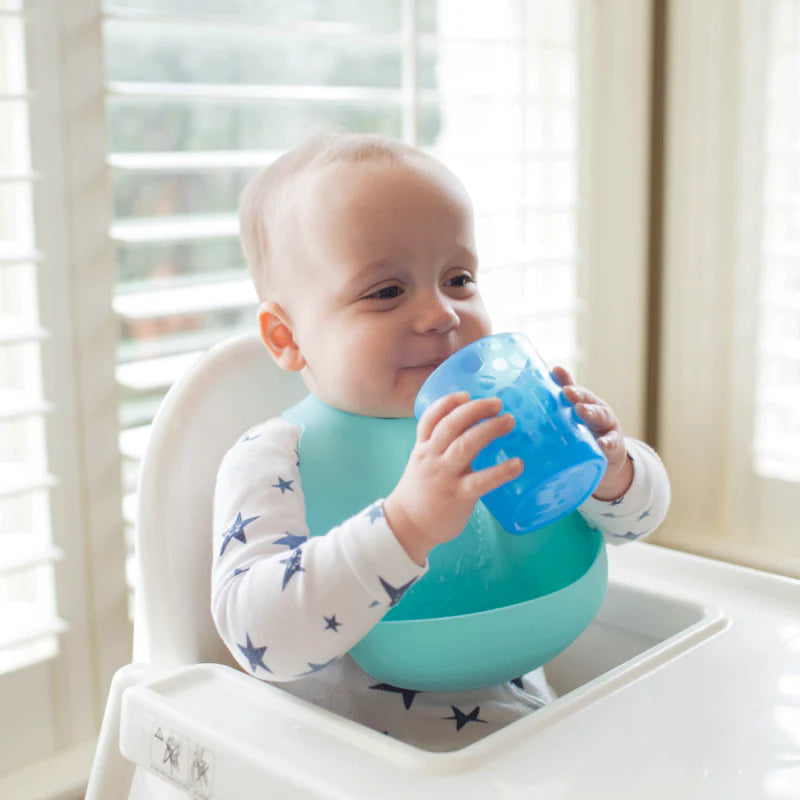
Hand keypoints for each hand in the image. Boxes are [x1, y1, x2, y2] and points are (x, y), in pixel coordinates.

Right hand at [383, 392, 522, 565]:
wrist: (407, 526)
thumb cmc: (420, 493)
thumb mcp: (422, 463)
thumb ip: (440, 448)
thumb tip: (473, 431)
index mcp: (423, 448)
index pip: (430, 419)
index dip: (447, 403)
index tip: (466, 394)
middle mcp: (432, 457)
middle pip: (451, 425)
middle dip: (475, 409)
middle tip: (498, 403)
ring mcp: (444, 476)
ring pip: (465, 445)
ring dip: (489, 429)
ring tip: (509, 421)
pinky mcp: (458, 495)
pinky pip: (482, 480)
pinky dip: (501, 471)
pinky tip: (517, 465)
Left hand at [551, 366, 633, 501]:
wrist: (604, 463)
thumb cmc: (574, 442)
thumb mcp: (559, 429)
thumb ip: (540, 421)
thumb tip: (504, 415)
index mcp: (576, 404)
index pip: (569, 388)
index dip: (563, 378)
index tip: (554, 370)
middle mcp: (593, 410)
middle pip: (585, 398)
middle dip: (576, 393)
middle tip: (566, 392)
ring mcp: (605, 427)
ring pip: (600, 416)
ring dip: (591, 412)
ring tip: (580, 411)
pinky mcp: (613, 447)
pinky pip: (612, 446)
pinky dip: (608, 444)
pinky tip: (602, 444)